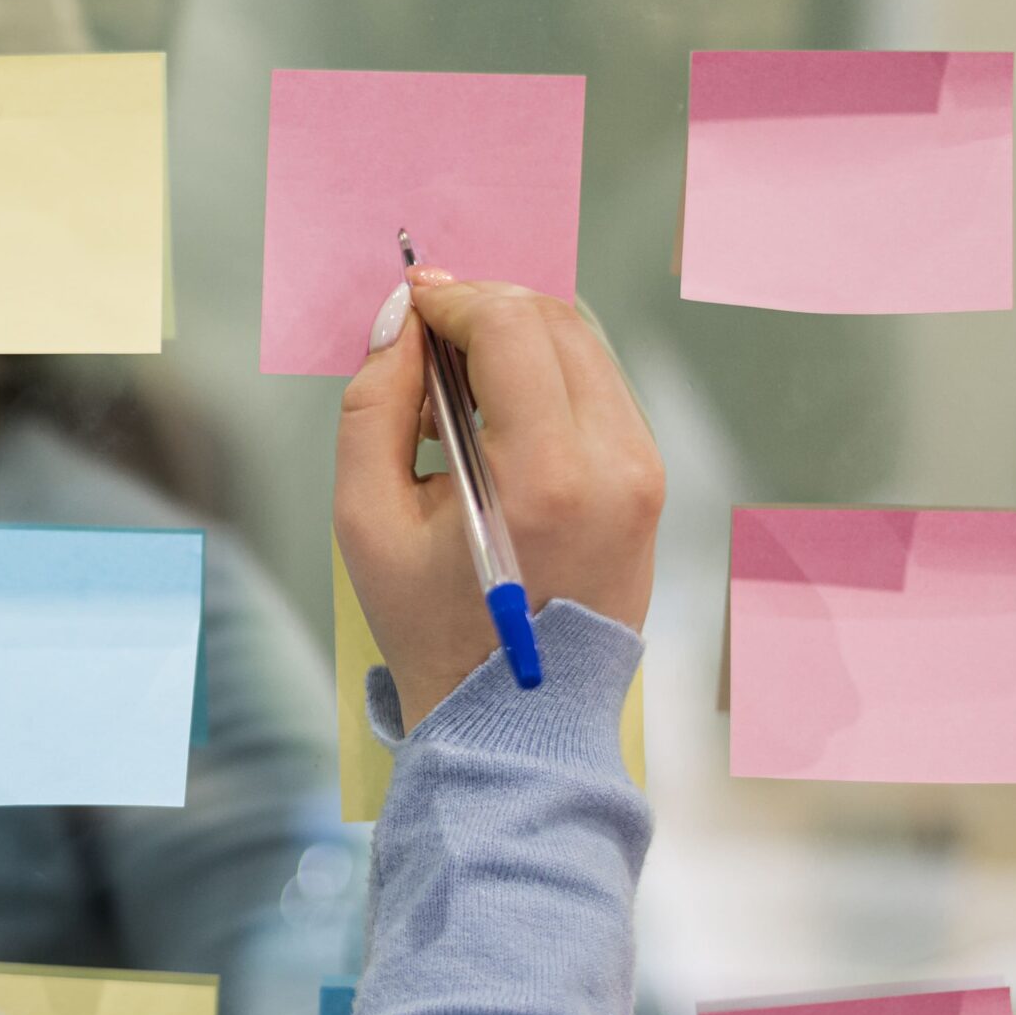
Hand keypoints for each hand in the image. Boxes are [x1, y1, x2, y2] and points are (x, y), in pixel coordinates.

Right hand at [334, 274, 663, 730]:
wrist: (514, 716)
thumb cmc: (433, 626)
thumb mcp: (367, 518)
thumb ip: (373, 403)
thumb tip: (397, 321)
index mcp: (545, 476)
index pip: (512, 327)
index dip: (454, 298)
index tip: (411, 303)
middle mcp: (614, 465)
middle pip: (556, 322)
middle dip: (485, 308)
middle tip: (426, 334)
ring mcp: (643, 474)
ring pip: (584, 347)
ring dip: (516, 338)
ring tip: (454, 384)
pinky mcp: (649, 484)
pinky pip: (599, 391)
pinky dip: (545, 377)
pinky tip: (496, 417)